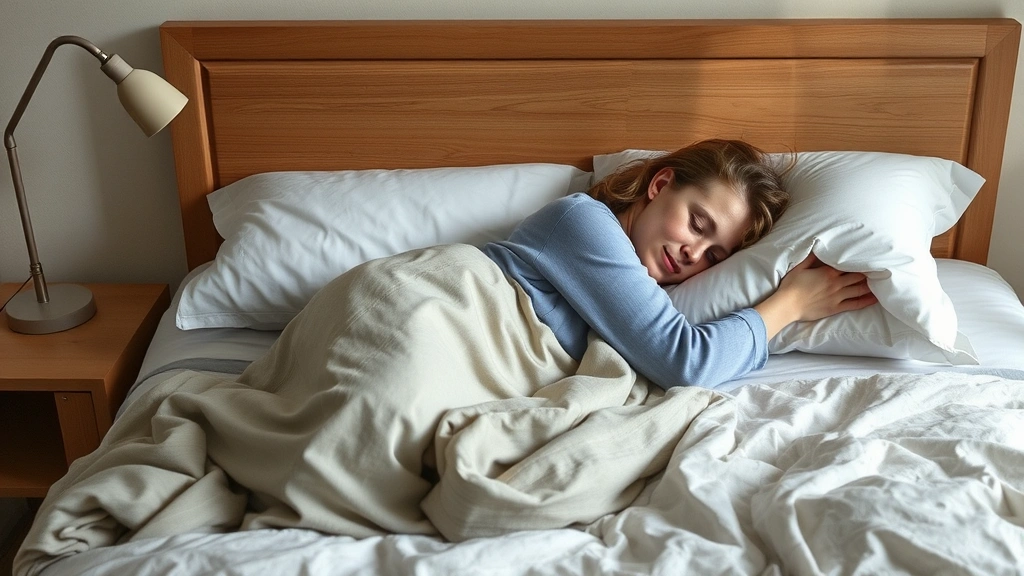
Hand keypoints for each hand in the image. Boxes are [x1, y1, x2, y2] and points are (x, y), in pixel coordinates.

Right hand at [754, 254, 877, 340]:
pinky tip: (875, 298)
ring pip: (859, 289)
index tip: (870, 257)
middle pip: (858, 277)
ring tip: (882, 281)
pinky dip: (866, 301)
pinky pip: (855, 304)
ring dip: (871, 285)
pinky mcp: (836, 308)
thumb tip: (818, 247)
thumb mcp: (799, 267)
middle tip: (881, 268)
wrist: (787, 305)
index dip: (860, 261)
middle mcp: (836, 284)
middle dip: (870, 272)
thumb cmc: (791, 286)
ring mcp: (837, 297)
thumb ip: (811, 257)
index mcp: (828, 272)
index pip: (849, 265)